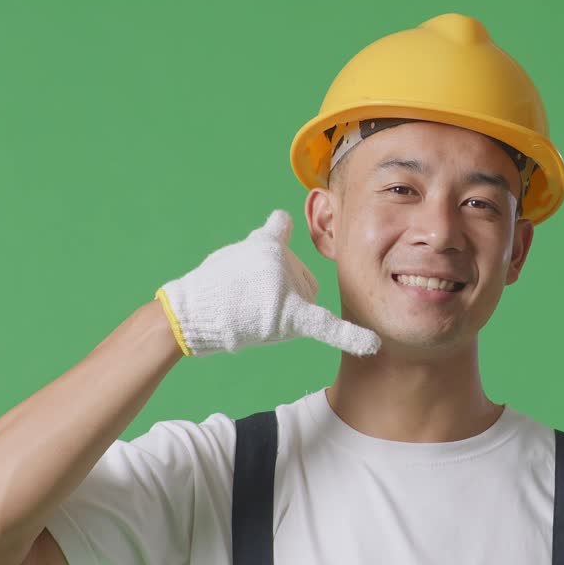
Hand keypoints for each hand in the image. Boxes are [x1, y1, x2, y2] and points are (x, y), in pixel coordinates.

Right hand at [154, 209, 380, 356]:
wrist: (190, 317)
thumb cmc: (211, 291)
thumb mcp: (235, 256)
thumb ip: (266, 240)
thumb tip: (284, 220)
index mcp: (265, 245)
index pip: (280, 231)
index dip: (286, 231)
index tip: (308, 220)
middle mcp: (279, 261)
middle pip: (299, 279)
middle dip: (282, 291)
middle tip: (247, 298)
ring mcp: (284, 286)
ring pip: (303, 299)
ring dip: (283, 308)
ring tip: (250, 309)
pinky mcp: (288, 315)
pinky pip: (325, 324)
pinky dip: (350, 336)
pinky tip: (373, 344)